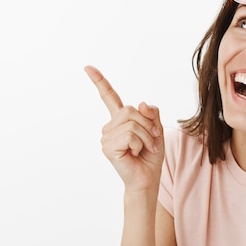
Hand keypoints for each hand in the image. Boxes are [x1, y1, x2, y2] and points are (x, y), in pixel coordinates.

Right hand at [85, 65, 164, 191]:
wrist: (148, 178)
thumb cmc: (150, 155)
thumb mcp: (156, 129)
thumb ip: (151, 113)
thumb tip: (141, 104)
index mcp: (121, 119)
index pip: (109, 97)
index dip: (99, 81)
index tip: (88, 67)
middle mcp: (110, 126)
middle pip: (130, 110)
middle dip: (148, 124)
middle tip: (152, 140)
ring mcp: (107, 136)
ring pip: (132, 123)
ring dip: (146, 137)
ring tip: (144, 149)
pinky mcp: (108, 147)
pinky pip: (130, 135)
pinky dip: (140, 144)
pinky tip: (135, 153)